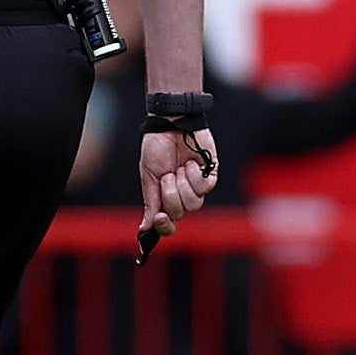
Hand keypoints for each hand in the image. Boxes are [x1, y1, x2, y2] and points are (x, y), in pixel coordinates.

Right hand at [137, 128, 218, 249]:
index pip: (168, 224)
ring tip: (179, 167)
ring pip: (194, 204)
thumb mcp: (149, 177)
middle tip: (167, 176)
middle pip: (179, 213)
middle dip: (171, 194)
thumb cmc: (157, 149)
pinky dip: (195, 175)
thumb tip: (145, 228)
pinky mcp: (210, 176)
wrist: (171, 126)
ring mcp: (197, 187)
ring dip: (183, 184)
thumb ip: (150, 203)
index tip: (159, 218)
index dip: (164, 226)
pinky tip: (191, 163)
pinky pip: (204, 187)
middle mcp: (182, 196)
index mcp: (165, 198)